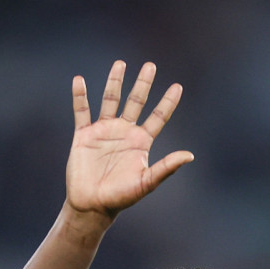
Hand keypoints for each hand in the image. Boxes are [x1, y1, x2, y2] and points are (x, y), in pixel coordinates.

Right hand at [65, 61, 193, 223]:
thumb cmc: (121, 197)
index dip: (168, 102)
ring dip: (115, 82)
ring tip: (121, 63)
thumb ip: (166, 167)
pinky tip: (79, 80)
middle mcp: (124, 132)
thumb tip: (189, 155)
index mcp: (141, 142)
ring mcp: (104, 131)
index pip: (158, 117)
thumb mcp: (147, 182)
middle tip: (150, 65)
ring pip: (110, 100)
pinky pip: (81, 112)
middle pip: (136, 102)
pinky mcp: (83, 135)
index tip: (178, 86)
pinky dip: (80, 96)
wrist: (92, 205)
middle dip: (143, 84)